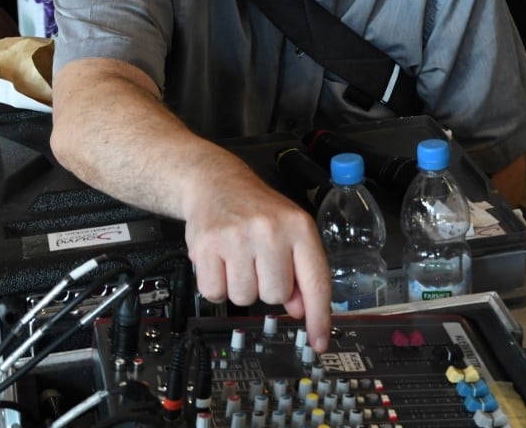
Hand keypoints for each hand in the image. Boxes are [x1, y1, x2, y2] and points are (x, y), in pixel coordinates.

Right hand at [183, 175, 332, 350]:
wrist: (215, 183)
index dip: (319, 317)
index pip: (316, 281)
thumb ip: (301, 270)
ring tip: (239, 259)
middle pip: (276, 295)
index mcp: (300, 227)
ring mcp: (237, 237)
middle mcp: (271, 230)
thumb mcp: (290, 231)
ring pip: (245, 297)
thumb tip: (301, 308)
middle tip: (259, 264)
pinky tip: (221, 262)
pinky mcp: (207, 245)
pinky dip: (217, 285)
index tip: (319, 341)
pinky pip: (215, 293)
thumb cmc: (257, 210)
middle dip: (268, 287)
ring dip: (241, 287)